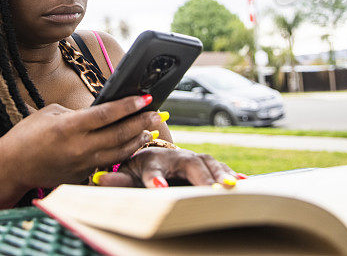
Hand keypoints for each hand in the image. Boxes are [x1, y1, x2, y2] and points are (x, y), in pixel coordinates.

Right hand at [0, 95, 160, 191]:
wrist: (12, 167)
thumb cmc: (27, 135)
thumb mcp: (50, 113)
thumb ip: (77, 112)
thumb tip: (100, 112)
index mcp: (69, 127)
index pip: (107, 114)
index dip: (129, 105)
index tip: (145, 97)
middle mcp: (79, 147)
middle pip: (119, 134)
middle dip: (141, 122)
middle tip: (156, 113)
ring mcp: (82, 164)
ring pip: (119, 152)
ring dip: (137, 140)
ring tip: (150, 129)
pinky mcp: (82, 176)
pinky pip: (108, 163)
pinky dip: (123, 153)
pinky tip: (131, 144)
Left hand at [96, 147, 239, 187]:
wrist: (153, 157)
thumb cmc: (138, 170)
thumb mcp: (126, 174)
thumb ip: (116, 179)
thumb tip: (100, 179)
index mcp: (153, 159)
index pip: (153, 169)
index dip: (155, 179)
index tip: (159, 189)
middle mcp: (177, 156)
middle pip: (190, 165)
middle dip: (201, 178)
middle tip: (211, 191)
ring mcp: (194, 158)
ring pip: (209, 164)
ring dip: (222, 175)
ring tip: (233, 187)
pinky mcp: (207, 164)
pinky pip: (221, 169)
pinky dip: (233, 175)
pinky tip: (245, 183)